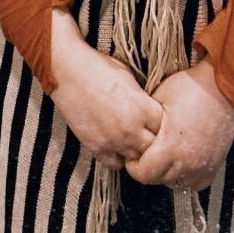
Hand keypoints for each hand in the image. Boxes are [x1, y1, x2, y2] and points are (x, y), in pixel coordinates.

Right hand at [48, 10, 164, 171]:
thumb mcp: (130, 78)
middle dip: (152, 140)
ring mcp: (114, 141)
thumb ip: (143, 99)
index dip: (161, 122)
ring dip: (136, 151)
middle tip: (146, 131)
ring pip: (136, 159)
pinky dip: (118, 158)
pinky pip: (115, 164)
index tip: (155, 118)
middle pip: (153, 147)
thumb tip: (150, 108)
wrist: (69, 72)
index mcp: (143, 109)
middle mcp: (131, 129)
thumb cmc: (99, 68)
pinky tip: (116, 145)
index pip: (165, 127)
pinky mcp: (97, 148)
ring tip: (132, 140)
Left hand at [124, 60, 233, 192]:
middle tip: (146, 154)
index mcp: (170, 147)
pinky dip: (187, 178)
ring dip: (167, 175)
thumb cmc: (190, 88)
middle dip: (148, 170)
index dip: (134, 167)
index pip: (144, 174)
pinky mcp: (215, 163)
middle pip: (159, 180)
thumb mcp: (159, 97)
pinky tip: (183, 163)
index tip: (133, 156)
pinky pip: (197, 183)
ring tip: (164, 157)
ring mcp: (203, 165)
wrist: (223, 86)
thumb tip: (133, 131)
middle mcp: (187, 162)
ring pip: (177, 184)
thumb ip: (145, 120)